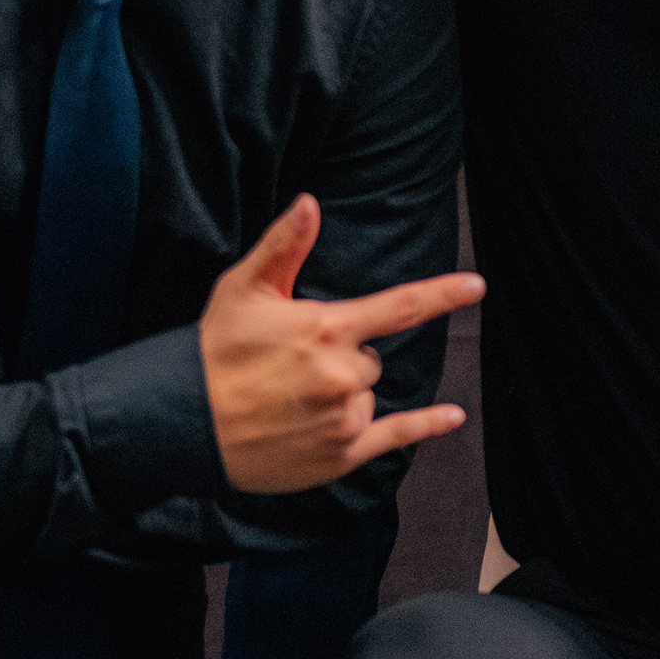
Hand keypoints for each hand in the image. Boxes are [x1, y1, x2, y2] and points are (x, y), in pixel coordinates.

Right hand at [199, 194, 483, 495]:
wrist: (182, 424)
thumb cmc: (214, 350)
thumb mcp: (244, 288)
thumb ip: (284, 245)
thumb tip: (310, 202)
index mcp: (327, 328)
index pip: (400, 307)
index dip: (443, 295)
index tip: (477, 287)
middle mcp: (342, 375)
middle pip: (372, 358)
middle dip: (345, 356)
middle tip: (295, 366)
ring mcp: (343, 419)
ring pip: (369, 394)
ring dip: (345, 393)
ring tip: (292, 400)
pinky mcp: (338, 456)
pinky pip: (394, 436)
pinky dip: (426, 427)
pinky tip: (453, 418)